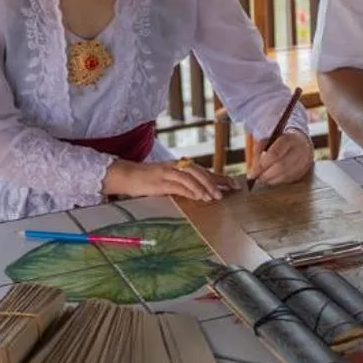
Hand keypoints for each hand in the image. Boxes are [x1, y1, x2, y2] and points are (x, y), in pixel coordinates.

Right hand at [102, 157, 227, 203]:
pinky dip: (190, 190)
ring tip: (215, 197)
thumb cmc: (149, 179)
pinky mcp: (160, 181)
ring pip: (192, 177)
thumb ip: (184, 185)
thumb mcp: (169, 180)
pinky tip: (198, 196)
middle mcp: (177, 166)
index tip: (234, 184)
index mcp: (181, 166)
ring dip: (205, 187)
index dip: (221, 177)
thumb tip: (202, 193)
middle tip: (229, 191)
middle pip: (201, 172)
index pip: (205, 171)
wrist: (127, 175)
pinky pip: (179, 185)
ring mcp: (169, 172)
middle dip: (216, 181)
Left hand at [249, 129, 312, 188]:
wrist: (302, 142)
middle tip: (257, 179)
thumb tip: (253, 169)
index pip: (274, 154)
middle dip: (266, 175)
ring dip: (272, 180)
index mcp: (289, 139)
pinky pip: (290, 179)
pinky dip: (278, 181)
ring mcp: (304, 161)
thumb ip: (259, 151)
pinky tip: (273, 179)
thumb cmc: (281, 142)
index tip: (252, 174)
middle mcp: (299, 149)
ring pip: (286, 175)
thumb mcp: (269, 140)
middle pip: (281, 166)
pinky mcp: (305, 170)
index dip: (262, 165)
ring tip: (263, 180)